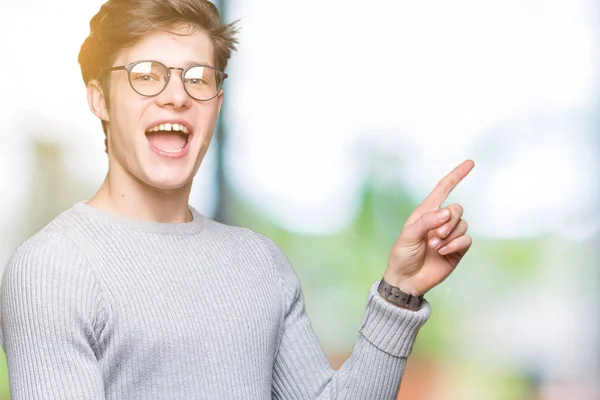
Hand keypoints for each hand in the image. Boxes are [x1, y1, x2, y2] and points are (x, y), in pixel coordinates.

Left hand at [383, 160, 473, 295]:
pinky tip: (442, 252)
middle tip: (435, 236)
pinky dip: (455, 244)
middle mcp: (440, 221)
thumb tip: (447, 211)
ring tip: (434, 247)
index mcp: (426, 212)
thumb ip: (427, 220)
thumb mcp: (409, 234)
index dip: (456, 175)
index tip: (470, 163)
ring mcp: (450, 235)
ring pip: (463, 224)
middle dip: (449, 220)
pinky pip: (466, 239)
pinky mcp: (457, 250)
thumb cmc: (403, 255)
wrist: (407, 280)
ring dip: (449, 235)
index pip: (443, 189)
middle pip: (457, 208)